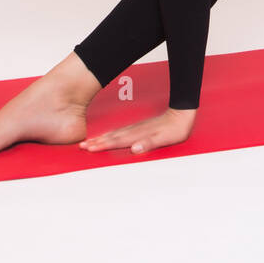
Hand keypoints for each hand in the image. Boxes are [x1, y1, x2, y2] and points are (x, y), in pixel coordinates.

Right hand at [79, 106, 196, 155]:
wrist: (181, 114)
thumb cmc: (175, 129)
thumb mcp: (165, 138)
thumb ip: (149, 143)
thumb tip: (134, 148)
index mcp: (138, 135)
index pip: (116, 142)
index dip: (102, 146)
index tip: (88, 148)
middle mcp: (134, 131)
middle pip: (111, 137)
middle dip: (96, 142)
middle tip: (81, 146)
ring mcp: (135, 128)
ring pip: (114, 134)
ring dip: (101, 138)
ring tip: (89, 141)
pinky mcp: (139, 127)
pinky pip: (120, 132)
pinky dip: (111, 135)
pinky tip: (108, 136)